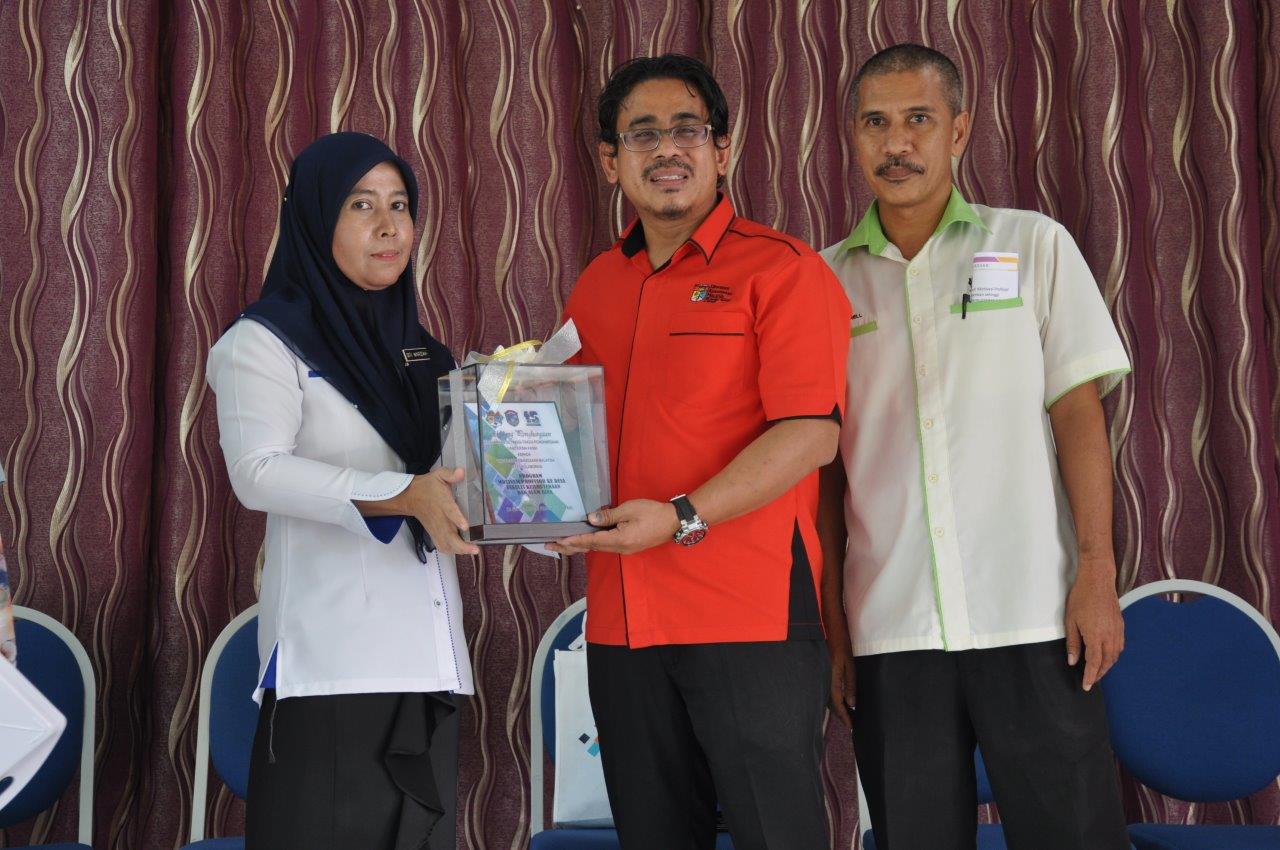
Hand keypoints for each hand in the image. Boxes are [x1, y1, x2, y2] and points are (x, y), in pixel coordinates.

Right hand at [406, 468, 479, 556]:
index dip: (457, 519)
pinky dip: (450, 551)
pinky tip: (461, 551)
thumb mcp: (438, 475)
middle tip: (475, 549)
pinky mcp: (433, 533)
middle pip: (449, 536)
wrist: (410, 496)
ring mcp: (435, 528)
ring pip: (445, 544)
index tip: (465, 526)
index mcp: (443, 503)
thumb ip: (450, 474)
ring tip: (472, 550)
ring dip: (458, 550)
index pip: (450, 512)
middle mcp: (439, 518)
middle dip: (461, 545)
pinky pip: (441, 546)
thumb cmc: (428, 486)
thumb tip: (461, 471)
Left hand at [546, 499, 680, 555]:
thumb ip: (608, 515)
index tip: (559, 540)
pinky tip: (582, 542)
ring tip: (560, 544)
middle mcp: (620, 548)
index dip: (574, 540)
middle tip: (550, 545)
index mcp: (620, 539)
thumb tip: (590, 518)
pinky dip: (589, 544)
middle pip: (590, 548)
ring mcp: (624, 549)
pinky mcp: (627, 546)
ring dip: (578, 546)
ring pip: (596, 548)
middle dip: (569, 547)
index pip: (592, 540)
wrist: (673, 521)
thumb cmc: (653, 512)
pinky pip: (604, 547)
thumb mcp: (629, 509)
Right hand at [828, 640, 855, 727]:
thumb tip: (852, 703)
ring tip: (846, 714)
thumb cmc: (840, 642)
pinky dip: (832, 697)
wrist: (826, 624)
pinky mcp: (820, 670)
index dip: (844, 717)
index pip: (837, 704)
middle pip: (830, 704)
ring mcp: (820, 675)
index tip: (851, 727)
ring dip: (836, 707)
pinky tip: (839, 698)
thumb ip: (850, 683)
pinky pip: (825, 689)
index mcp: (831, 678)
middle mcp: (823, 679)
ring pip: (827, 697)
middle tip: (850, 723)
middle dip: (840, 715)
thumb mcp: (849, 663)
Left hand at [1065, 555, 1123, 690]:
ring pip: (1115, 656)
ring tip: (1097, 670)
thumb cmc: (1082, 597)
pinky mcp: (1121, 626)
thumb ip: (1073, 643)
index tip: (1087, 686)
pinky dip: (1113, 655)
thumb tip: (1072, 661)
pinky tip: (1107, 655)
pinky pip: (1119, 646)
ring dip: (1107, 666)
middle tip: (1091, 680)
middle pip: (1107, 663)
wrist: (1098, 580)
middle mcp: (1109, 636)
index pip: (1094, 664)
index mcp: (1095, 637)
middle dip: (1099, 674)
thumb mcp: (1071, 621)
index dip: (1090, 677)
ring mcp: (1117, 631)